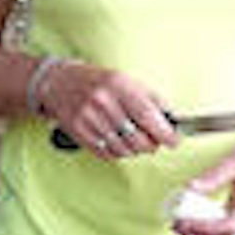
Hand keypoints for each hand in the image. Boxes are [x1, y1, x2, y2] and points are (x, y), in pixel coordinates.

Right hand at [43, 61, 171, 160]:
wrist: (60, 83)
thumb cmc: (99, 82)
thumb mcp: (127, 81)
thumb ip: (151, 99)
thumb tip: (171, 121)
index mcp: (118, 85)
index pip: (147, 114)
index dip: (164, 132)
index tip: (174, 141)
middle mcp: (102, 102)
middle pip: (137, 138)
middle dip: (151, 145)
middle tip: (154, 142)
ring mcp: (88, 119)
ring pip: (123, 150)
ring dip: (135, 150)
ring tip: (134, 140)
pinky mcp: (79, 133)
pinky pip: (107, 153)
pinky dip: (119, 152)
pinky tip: (118, 141)